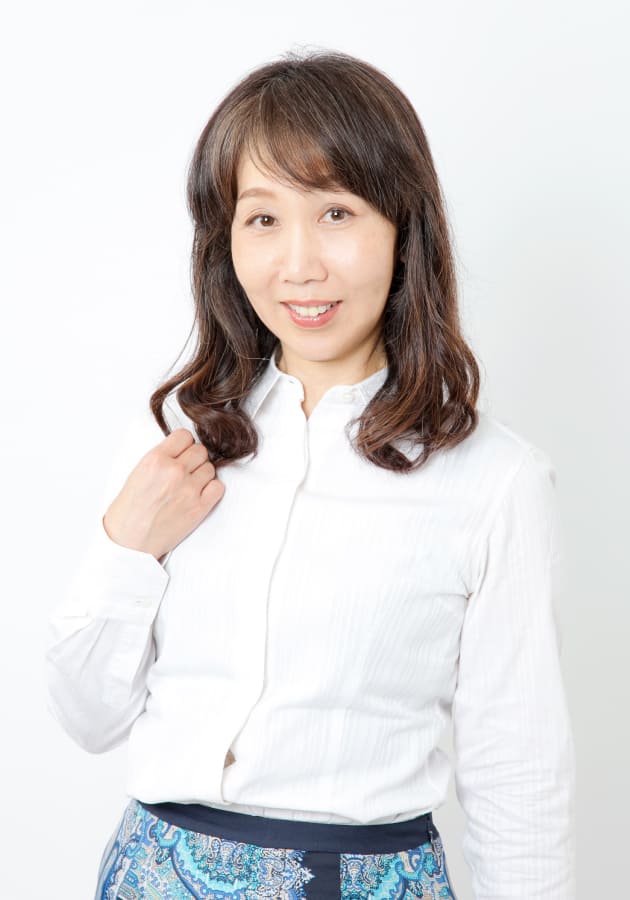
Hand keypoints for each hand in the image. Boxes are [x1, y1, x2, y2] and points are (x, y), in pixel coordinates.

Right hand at [102, 428, 224, 560]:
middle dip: (193, 460)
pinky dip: (211, 491)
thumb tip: (180, 450)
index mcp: (155, 459)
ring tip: (188, 487)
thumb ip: (161, 458)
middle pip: (200, 451)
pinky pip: (218, 487)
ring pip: (210, 468)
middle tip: (184, 473)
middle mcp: (174, 471)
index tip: (181, 454)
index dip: (184, 445)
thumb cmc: (129, 510)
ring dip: (202, 476)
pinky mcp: (199, 507)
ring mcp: (189, 489)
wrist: (129, 542)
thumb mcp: (138, 472)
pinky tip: (199, 496)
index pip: (184, 436)